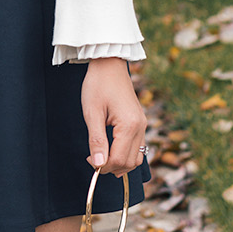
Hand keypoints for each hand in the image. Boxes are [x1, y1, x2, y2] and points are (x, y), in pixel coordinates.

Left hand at [80, 59, 147, 175]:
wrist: (109, 65)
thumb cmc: (98, 85)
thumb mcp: (92, 113)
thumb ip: (96, 141)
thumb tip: (98, 165)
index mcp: (129, 125)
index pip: (119, 160)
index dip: (103, 166)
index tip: (89, 160)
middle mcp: (140, 127)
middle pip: (130, 162)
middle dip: (111, 166)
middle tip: (93, 158)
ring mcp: (142, 125)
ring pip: (136, 158)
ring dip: (120, 163)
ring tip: (101, 155)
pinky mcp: (140, 122)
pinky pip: (137, 147)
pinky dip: (126, 154)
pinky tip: (111, 149)